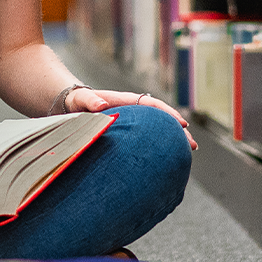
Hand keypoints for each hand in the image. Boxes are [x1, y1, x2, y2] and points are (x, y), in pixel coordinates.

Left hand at [64, 87, 197, 150]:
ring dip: (172, 139)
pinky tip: (166, 160)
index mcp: (124, 101)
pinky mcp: (128, 133)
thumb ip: (90, 100)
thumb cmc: (76, 102)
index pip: (151, 105)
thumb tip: (102, 104)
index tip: (182, 124)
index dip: (168, 114)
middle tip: (192, 146)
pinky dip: (158, 147)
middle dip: (177, 130)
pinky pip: (147, 138)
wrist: (69, 106)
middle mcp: (132, 110)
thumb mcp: (80, 100)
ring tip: (187, 154)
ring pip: (156, 130)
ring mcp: (132, 122)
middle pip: (160, 119)